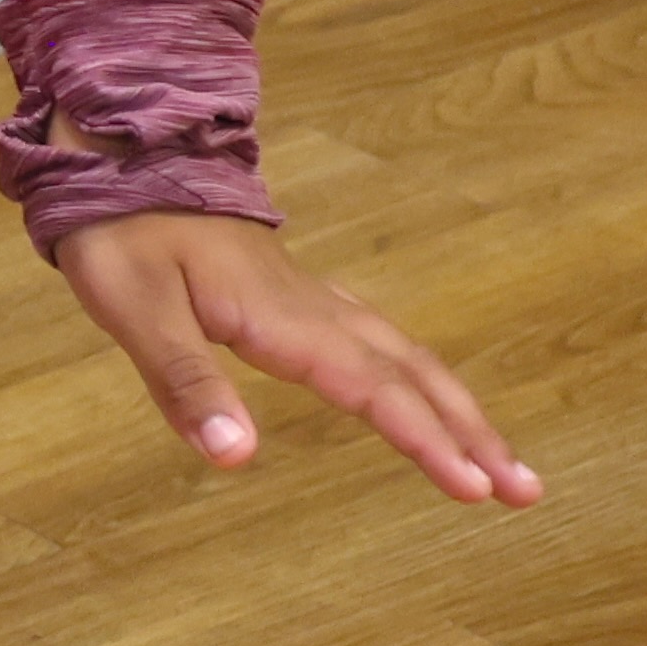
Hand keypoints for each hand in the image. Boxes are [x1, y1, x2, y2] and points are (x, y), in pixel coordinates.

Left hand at [53, 211, 537, 507]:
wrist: (121, 154)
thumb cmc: (120, 232)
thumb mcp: (134, 308)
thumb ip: (185, 382)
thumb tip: (235, 457)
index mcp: (283, 319)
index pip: (372, 390)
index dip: (426, 441)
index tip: (476, 490)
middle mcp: (313, 309)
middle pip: (412, 375)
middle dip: (473, 434)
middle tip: (526, 491)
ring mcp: (310, 298)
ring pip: (405, 356)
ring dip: (456, 408)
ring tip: (500, 460)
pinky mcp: (296, 293)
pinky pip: (378, 339)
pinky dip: (416, 375)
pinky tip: (422, 393)